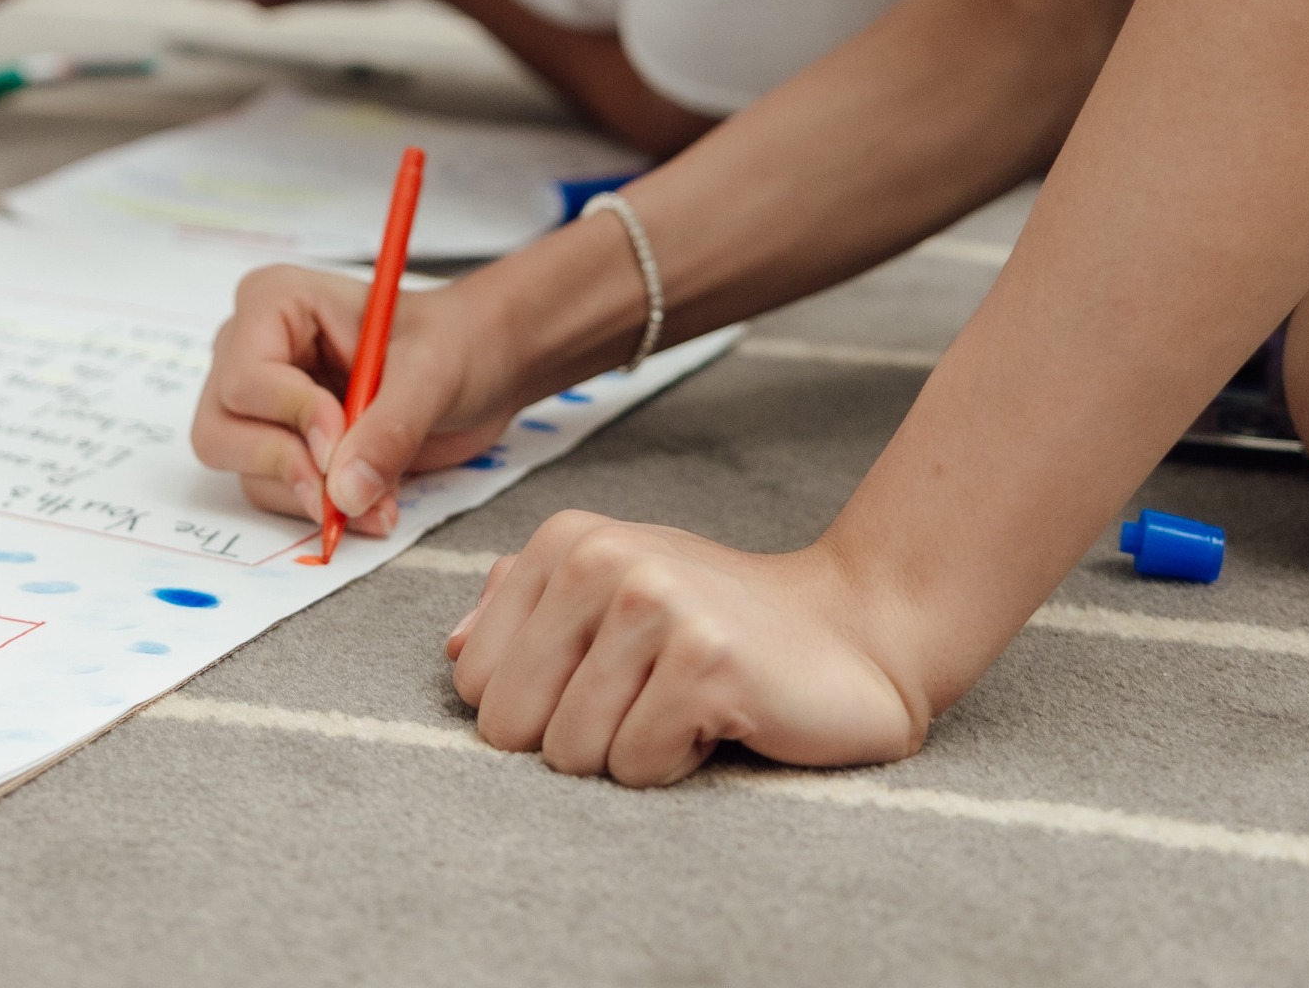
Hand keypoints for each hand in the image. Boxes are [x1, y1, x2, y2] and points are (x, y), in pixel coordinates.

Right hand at [190, 263, 516, 533]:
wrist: (479, 367)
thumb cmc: (454, 342)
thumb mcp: (431, 374)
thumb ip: (388, 429)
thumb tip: (344, 493)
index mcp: (275, 302)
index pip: (246, 377)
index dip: (293, 418)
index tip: (344, 447)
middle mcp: (250, 347)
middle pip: (221, 429)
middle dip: (287, 466)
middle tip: (347, 492)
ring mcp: (260, 400)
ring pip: (243, 468)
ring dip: (309, 496)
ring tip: (378, 501)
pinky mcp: (279, 442)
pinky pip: (271, 490)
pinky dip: (317, 508)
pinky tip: (370, 503)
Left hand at [446, 515, 922, 784]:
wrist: (853, 633)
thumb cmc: (720, 620)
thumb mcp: (616, 591)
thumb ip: (528, 608)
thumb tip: (454, 651)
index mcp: (564, 540)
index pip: (474, 680)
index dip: (532, 708)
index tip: (598, 682)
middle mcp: (599, 558)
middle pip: (511, 725)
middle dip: (573, 740)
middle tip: (641, 701)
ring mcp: (653, 605)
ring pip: (571, 754)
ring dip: (629, 753)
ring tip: (680, 704)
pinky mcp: (704, 662)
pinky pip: (636, 767)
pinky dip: (676, 763)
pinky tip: (718, 719)